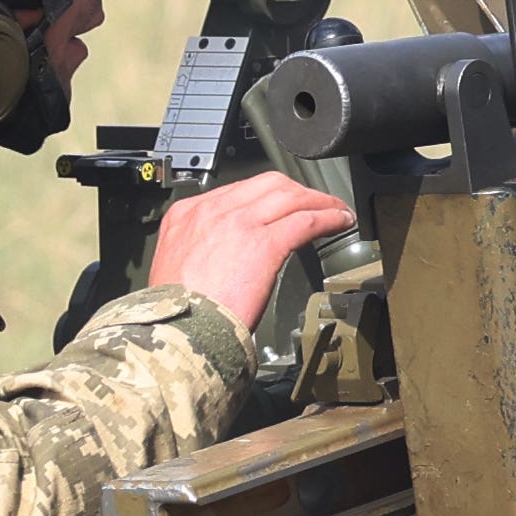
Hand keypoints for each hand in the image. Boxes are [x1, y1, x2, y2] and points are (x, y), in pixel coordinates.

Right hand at [151, 168, 362, 338]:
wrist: (178, 331)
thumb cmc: (176, 312)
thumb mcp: (174, 267)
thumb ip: (199, 251)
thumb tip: (222, 257)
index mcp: (187, 215)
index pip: (237, 191)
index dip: (267, 196)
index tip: (281, 205)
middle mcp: (212, 211)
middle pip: (267, 184)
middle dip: (297, 191)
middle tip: (316, 203)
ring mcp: (239, 224)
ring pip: (290, 196)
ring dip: (318, 201)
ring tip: (336, 211)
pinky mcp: (264, 244)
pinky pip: (305, 221)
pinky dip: (328, 217)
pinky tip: (340, 222)